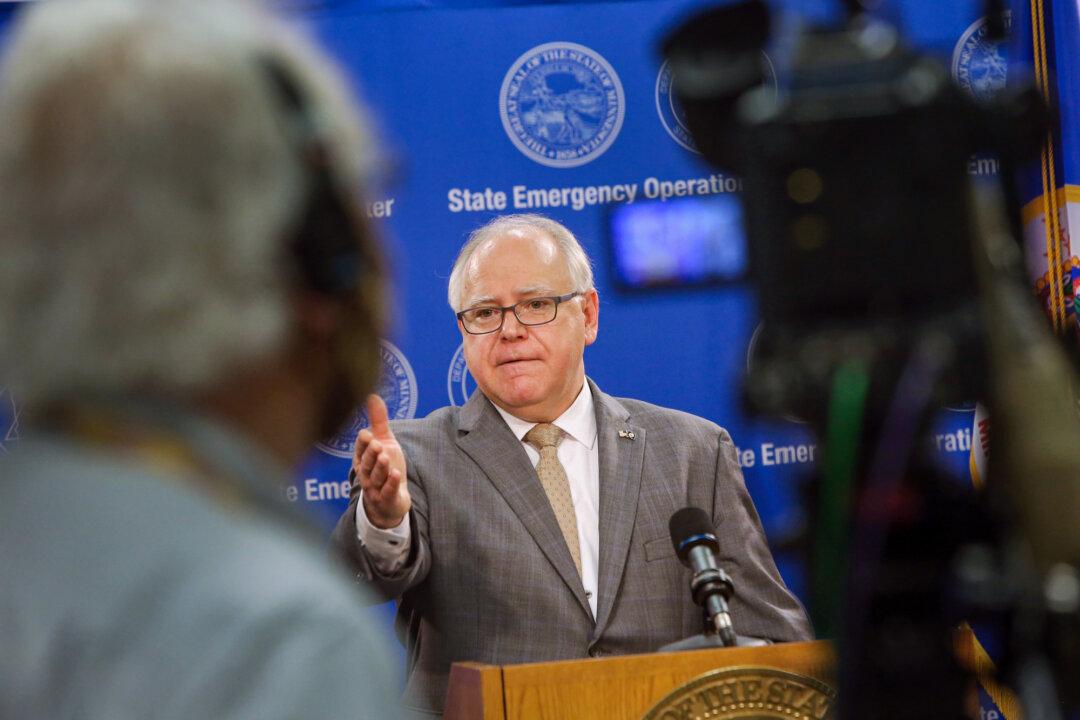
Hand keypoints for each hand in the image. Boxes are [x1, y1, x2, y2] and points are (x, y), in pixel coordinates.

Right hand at [352, 394, 409, 528]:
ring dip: (380, 468)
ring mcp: (375, 488)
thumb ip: (378, 420)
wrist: (390, 500)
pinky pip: (387, 492)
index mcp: (362, 458)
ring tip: (385, 457)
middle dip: (370, 454)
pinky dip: (391, 484)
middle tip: (376, 444)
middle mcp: (366, 473)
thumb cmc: (384, 466)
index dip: (363, 443)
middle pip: (366, 464)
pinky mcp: (387, 499)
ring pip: (375, 478)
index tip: (367, 434)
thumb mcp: (384, 441)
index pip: (360, 449)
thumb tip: (372, 395)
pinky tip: (396, 474)